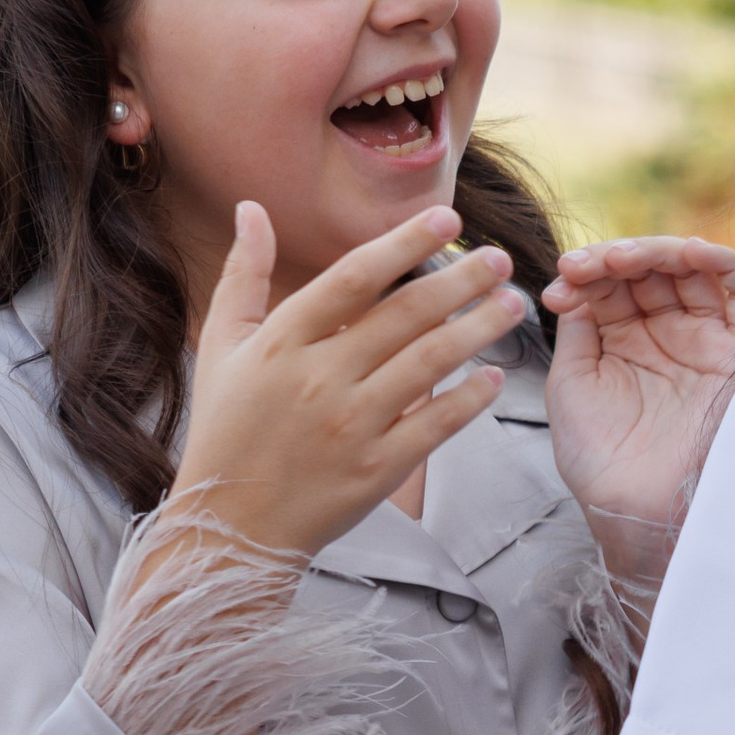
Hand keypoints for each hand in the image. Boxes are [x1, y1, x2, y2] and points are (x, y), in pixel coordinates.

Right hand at [165, 201, 524, 556]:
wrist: (230, 525)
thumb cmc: (226, 429)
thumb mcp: (223, 346)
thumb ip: (244, 275)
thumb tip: (251, 208)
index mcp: (282, 342)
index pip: (355, 278)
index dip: (405, 244)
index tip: (448, 219)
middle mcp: (319, 378)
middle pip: (406, 315)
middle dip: (462, 280)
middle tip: (500, 259)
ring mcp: (352, 426)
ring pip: (431, 363)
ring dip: (480, 329)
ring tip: (511, 304)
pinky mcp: (377, 470)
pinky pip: (436, 424)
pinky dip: (471, 398)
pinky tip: (496, 375)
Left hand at [542, 238, 734, 578]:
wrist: (635, 508)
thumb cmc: (600, 457)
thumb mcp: (572, 381)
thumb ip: (580, 326)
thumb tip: (577, 282)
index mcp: (627, 341)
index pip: (615, 283)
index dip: (588, 272)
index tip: (561, 282)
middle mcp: (667, 335)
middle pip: (651, 270)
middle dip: (616, 258)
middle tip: (584, 266)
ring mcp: (703, 340)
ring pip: (693, 270)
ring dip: (658, 252)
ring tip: (620, 259)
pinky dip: (719, 261)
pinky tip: (686, 253)